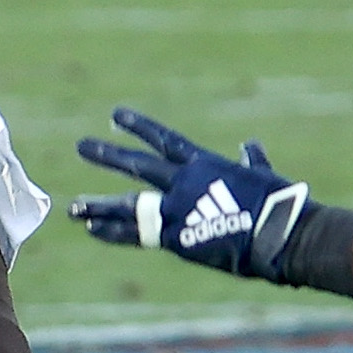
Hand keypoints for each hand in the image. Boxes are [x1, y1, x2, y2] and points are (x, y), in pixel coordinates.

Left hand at [71, 107, 309, 279]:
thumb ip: (251, 161)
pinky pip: (137, 235)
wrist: (280, 235)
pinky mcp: (176, 237)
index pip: (163, 139)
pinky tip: (92, 229)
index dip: (138, 126)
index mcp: (204, 164)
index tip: (115, 115)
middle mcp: (184, 183)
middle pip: (137, 165)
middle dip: (107, 155)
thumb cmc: (278, 206)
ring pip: (129, 204)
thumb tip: (250, 144)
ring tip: (72, 206)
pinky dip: (113, 232)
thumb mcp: (262, 176)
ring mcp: (177, 210)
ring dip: (99, 204)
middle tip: (81, 145)